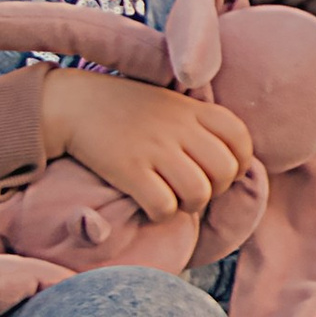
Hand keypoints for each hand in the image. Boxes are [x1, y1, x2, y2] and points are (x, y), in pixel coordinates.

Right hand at [42, 68, 255, 220]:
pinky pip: (164, 206)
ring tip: (173, 199)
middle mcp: (179, 127)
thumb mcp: (172, 103)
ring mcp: (155, 148)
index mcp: (194, 108)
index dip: (239, 163)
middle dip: (217, 190)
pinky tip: (149, 205)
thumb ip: (201, 124)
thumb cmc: (128, 108)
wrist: (75, 103)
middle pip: (225, 171)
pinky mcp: (130, 169)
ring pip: (199, 193)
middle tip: (194, 189)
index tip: (220, 172)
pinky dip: (161, 214)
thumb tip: (232, 161)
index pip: (240, 139)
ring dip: (190, 206)